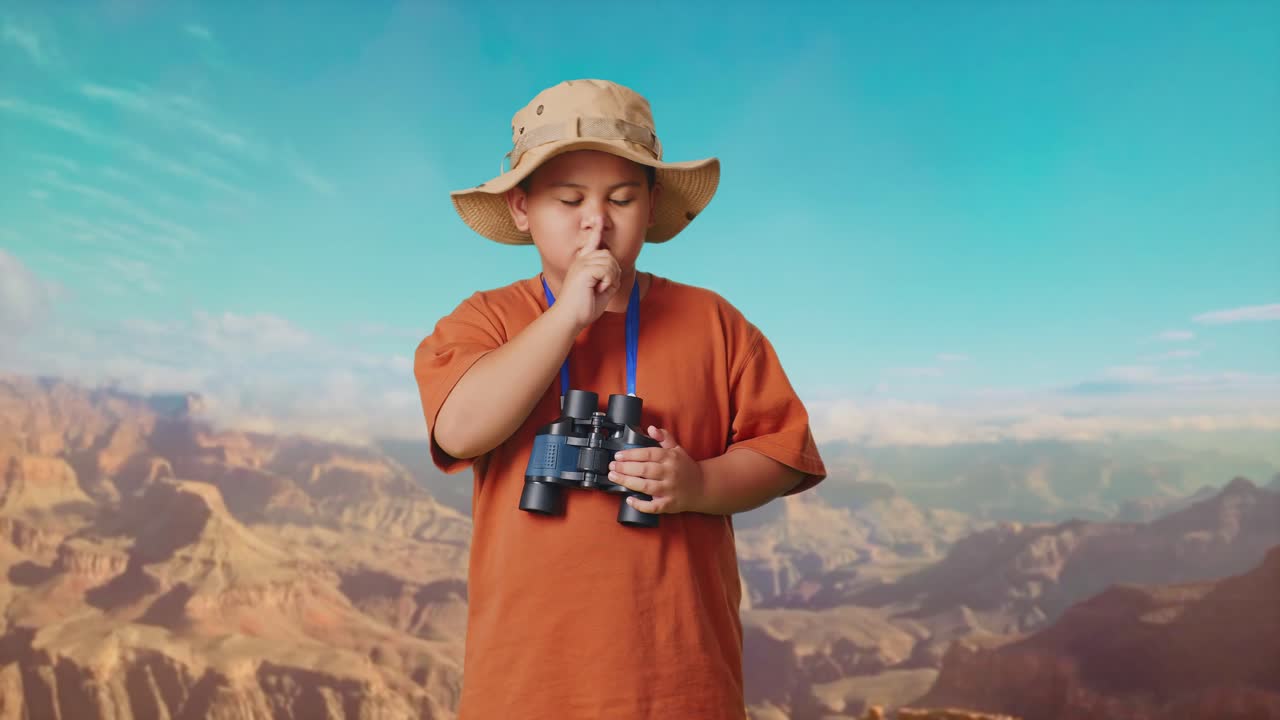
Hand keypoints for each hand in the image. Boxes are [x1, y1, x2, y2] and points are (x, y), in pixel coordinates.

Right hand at [555, 215, 620, 330]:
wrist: (569, 318)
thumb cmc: (584, 308)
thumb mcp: (601, 291)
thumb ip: (608, 279)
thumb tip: (616, 272)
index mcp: (583, 263)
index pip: (592, 242)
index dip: (596, 229)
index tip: (599, 217)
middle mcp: (581, 260)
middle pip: (608, 254)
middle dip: (613, 271)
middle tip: (604, 287)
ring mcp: (581, 263)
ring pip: (610, 261)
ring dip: (611, 277)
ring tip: (601, 288)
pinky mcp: (583, 270)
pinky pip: (607, 269)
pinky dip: (608, 281)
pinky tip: (599, 289)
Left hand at [607, 426, 703, 515]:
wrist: (703, 487)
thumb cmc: (686, 468)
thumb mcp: (677, 449)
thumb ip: (664, 438)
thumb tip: (651, 428)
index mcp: (670, 458)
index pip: (648, 454)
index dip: (631, 454)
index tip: (618, 455)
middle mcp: (670, 473)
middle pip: (644, 470)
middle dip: (625, 468)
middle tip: (612, 466)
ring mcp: (669, 490)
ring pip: (645, 486)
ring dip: (627, 482)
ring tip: (614, 477)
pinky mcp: (669, 504)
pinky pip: (653, 506)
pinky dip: (640, 504)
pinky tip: (629, 499)